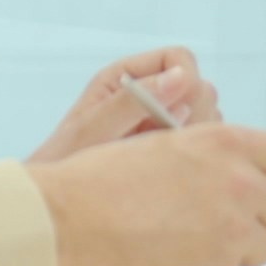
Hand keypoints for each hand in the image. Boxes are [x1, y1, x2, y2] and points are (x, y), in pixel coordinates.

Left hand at [30, 47, 221, 160]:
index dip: (186, 81)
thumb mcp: (92, 131)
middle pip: (201, 86)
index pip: (179, 59)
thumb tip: (180, 76)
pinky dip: (196, 155)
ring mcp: (164, 123)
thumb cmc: (64, 163)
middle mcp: (150, 95)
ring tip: (160, 161)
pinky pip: (204, 144)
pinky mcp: (172, 149)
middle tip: (164, 144)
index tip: (174, 113)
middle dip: (194, 114)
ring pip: (209, 116)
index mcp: (127, 77)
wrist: (56, 206)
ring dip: (196, 137)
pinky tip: (167, 173)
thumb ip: (131, 103)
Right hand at [30, 124, 265, 265]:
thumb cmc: (101, 179)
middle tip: (229, 217)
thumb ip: (216, 153)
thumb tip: (249, 170)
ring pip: (265, 246)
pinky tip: (172, 254)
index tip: (262, 184)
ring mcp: (230, 231)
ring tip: (190, 235)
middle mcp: (237, 184)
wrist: (64, 221)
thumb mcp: (165, 142)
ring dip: (238, 245)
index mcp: (224, 142)